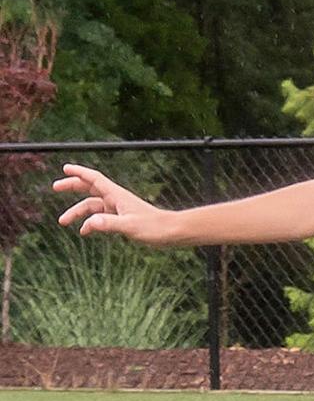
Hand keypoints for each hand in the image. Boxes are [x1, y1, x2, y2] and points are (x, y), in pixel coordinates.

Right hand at [53, 164, 174, 243]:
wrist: (171, 233)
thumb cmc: (154, 228)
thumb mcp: (129, 227)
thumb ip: (109, 224)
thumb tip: (89, 224)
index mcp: (116, 195)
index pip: (94, 178)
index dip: (79, 172)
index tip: (65, 167)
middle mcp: (116, 199)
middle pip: (89, 188)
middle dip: (72, 187)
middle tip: (55, 187)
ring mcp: (118, 209)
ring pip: (93, 206)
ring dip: (78, 212)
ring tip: (63, 222)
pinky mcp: (122, 219)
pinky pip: (101, 218)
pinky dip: (91, 223)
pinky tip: (85, 232)